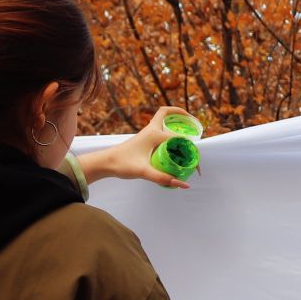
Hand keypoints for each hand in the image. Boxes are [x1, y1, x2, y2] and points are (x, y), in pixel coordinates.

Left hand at [80, 106, 197, 188]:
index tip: (196, 166)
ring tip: (186, 131)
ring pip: (162, 120)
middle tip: (193, 125)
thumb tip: (183, 185)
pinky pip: (158, 129)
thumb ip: (163, 178)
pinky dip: (167, 131)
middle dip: (181, 115)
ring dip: (173, 121)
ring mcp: (146, 133)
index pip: (179, 138)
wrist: (104, 162)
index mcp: (154, 134)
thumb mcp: (144, 172)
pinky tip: (171, 145)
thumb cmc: (122, 164)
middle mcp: (151, 130)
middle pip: (168, 114)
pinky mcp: (143, 140)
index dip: (192, 150)